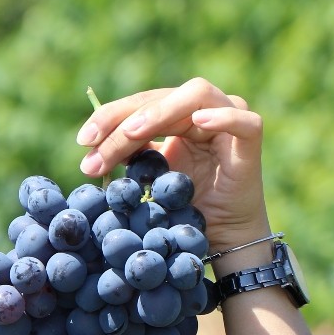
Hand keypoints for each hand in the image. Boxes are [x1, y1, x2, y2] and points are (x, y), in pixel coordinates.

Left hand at [74, 77, 268, 254]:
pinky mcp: (250, 140)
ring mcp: (229, 120)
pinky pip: (243, 122)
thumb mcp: (146, 180)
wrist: (219, 238)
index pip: (139, 105)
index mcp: (174, 117)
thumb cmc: (182, 209)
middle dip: (123, 121)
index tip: (83, 140)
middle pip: (159, 99)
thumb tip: (91, 149)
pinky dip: (222, 118)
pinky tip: (199, 122)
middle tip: (95, 143)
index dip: (109, 116)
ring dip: (160, 112)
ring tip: (132, 133)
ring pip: (196, 96)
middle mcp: (202, 111)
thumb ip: (128, 157)